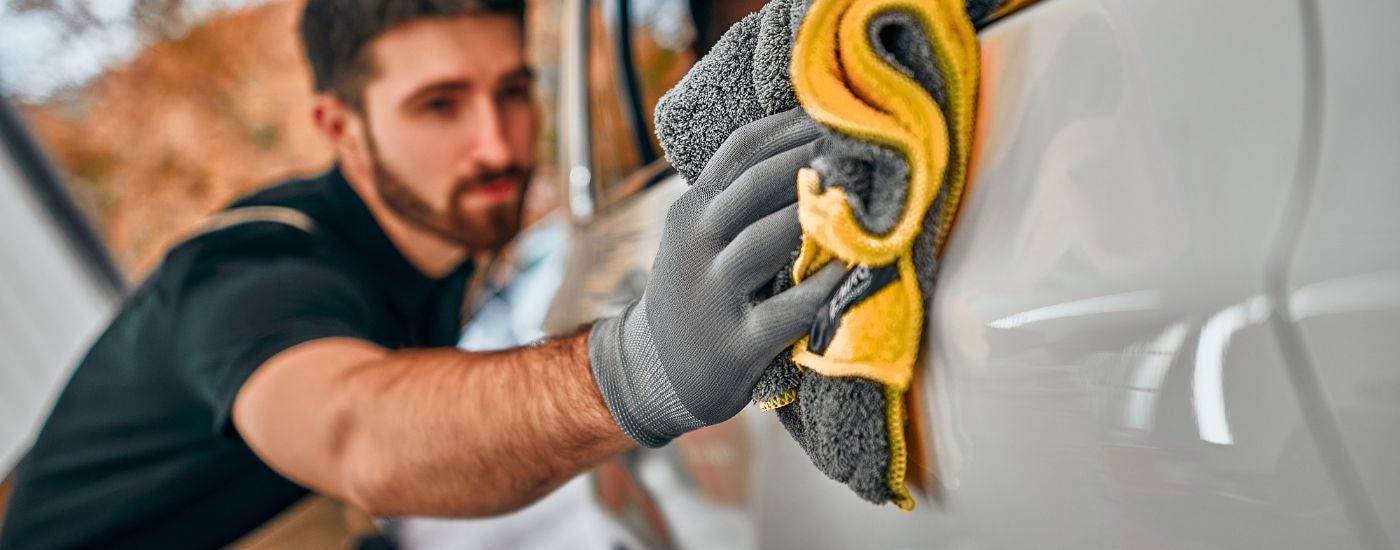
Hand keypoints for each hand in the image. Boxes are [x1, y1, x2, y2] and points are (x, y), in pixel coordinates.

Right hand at [589, 109, 844, 446]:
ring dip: (817, 215)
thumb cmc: (696, 293)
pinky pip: (787, 310)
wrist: (653, 372)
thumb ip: (735, 199)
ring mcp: (712, 293)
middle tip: (864, 145)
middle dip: (812, 160)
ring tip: (866, 196)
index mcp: (691, 211)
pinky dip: (824, 288)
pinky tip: (856, 269)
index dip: (792, 126)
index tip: (838, 112)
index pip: (741, 151)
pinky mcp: (735, 343)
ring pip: (766, 240)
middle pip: (756, 186)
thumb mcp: (698, 238)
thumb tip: (810, 146)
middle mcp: (695, 244)